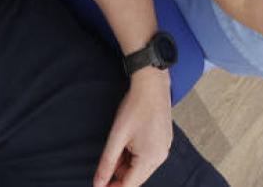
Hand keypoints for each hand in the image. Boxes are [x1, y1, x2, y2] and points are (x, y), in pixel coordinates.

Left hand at [94, 69, 173, 186]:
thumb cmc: (135, 108)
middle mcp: (160, 157)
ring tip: (117, 148)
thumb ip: (107, 163)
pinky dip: (135, 156)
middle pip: (136, 178)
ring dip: (126, 165)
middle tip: (106, 164)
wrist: (152, 85)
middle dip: (119, 176)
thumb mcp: (117, 137)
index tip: (100, 186)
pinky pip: (148, 156)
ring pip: (141, 167)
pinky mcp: (164, 141)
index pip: (130, 185)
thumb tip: (98, 184)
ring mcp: (164, 149)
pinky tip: (127, 143)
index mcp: (150, 158)